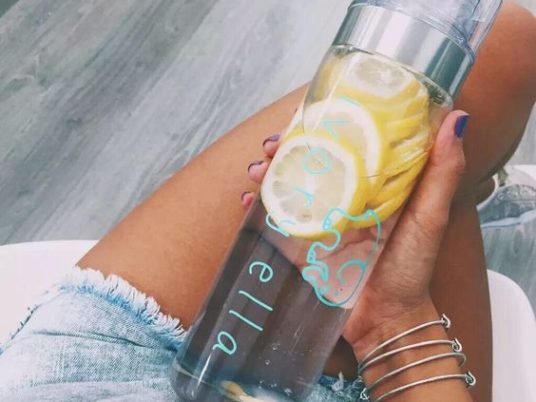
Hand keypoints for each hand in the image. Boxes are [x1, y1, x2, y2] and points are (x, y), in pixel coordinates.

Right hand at [242, 111, 467, 357]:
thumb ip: (442, 172)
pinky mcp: (302, 245)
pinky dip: (258, 209)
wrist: (386, 318)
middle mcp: (343, 197)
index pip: (344, 144)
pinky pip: (275, 222)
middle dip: (284, 148)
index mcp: (371, 185)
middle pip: (308, 162)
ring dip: (267, 173)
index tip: (308, 114)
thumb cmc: (412, 268)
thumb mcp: (430, 216)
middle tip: (271, 145)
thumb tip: (456, 118)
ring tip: (257, 171)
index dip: (323, 125)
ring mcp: (319, 221)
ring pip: (287, 186)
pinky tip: (250, 202)